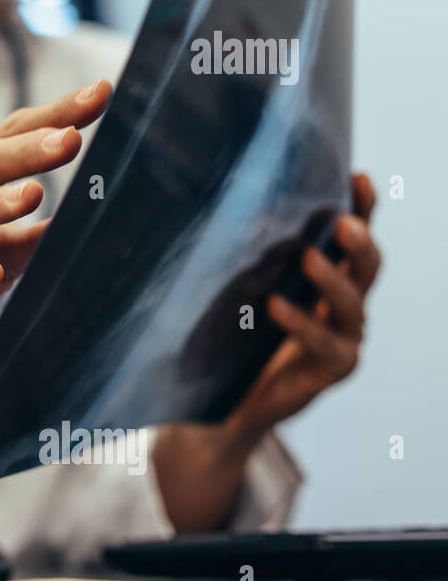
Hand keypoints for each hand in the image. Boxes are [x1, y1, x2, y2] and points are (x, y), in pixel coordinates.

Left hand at [154, 172, 381, 531]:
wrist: (214, 404)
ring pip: (354, 303)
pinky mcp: (330, 369)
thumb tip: (233, 205)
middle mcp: (341, 303)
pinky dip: (303, 322)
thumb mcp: (228, 286)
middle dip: (358, 240)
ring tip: (306, 257)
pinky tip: (277, 305)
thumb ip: (242, 254)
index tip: (360, 176)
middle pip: (366, 265)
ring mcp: (341, 337)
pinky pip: (327, 344)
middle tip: (340, 223)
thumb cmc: (221, 336)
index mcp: (323, 275)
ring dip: (331, 277)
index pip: (349, 236)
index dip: (361, 206)